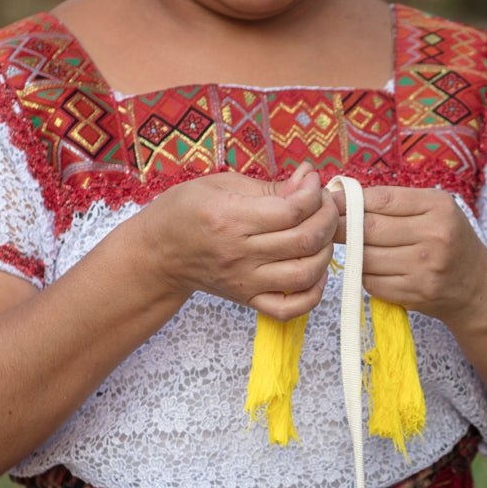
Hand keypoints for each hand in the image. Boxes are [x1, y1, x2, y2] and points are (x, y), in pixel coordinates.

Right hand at [139, 162, 338, 318]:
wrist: (159, 253)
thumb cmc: (186, 211)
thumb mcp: (220, 185)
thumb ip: (270, 186)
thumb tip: (308, 179)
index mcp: (230, 218)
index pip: (291, 211)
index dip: (314, 195)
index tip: (314, 183)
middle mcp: (239, 253)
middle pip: (304, 240)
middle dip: (327, 218)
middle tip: (325, 206)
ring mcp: (245, 281)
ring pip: (305, 274)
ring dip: (325, 252)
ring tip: (321, 235)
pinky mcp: (248, 300)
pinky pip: (291, 309)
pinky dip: (313, 294)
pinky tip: (314, 271)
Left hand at [330, 184, 486, 323]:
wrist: (476, 286)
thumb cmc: (448, 241)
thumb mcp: (434, 210)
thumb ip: (395, 203)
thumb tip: (341, 197)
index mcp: (438, 207)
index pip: (381, 199)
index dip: (349, 200)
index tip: (329, 201)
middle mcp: (435, 236)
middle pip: (369, 229)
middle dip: (341, 226)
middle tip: (326, 225)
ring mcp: (425, 268)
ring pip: (366, 258)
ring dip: (352, 253)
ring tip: (351, 247)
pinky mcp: (416, 294)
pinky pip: (372, 282)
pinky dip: (365, 275)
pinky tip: (374, 269)